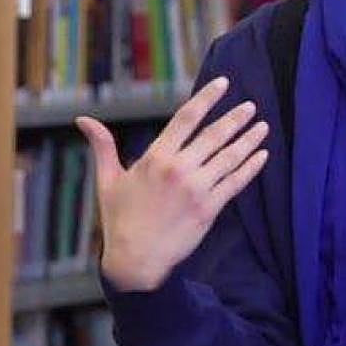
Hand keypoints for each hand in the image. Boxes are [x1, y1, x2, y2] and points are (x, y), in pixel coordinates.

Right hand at [75, 76, 269, 292]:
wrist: (135, 261)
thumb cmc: (119, 221)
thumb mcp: (108, 180)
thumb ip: (102, 146)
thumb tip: (83, 120)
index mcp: (155, 157)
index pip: (186, 118)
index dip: (207, 98)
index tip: (223, 84)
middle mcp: (179, 168)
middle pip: (213, 135)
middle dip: (235, 118)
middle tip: (251, 106)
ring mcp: (196, 189)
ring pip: (229, 157)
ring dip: (248, 139)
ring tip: (262, 126)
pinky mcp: (209, 209)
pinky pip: (235, 183)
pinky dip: (251, 167)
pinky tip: (262, 155)